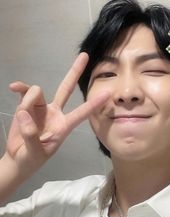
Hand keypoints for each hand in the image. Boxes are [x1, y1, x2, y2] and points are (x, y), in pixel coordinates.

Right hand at [5, 53, 108, 176]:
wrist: (18, 158)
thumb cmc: (32, 159)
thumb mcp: (34, 152)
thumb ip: (31, 135)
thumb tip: (25, 113)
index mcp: (63, 126)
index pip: (81, 113)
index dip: (93, 104)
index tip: (107, 94)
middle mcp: (55, 113)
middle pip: (66, 88)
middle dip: (75, 72)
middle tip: (85, 55)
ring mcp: (42, 108)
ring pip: (37, 92)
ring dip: (27, 102)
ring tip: (21, 119)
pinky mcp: (28, 106)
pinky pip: (25, 92)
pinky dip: (20, 88)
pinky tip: (13, 88)